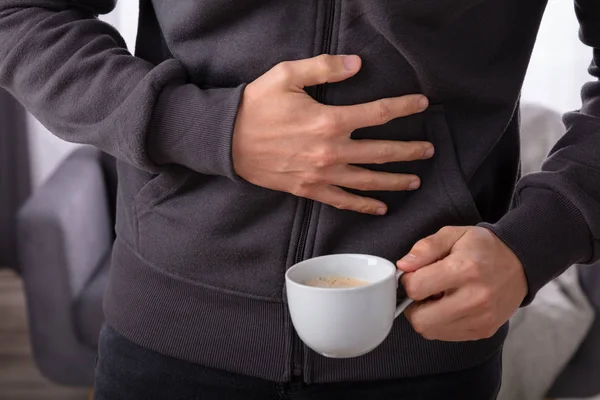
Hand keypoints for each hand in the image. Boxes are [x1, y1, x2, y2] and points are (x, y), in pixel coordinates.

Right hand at [232, 54, 432, 214]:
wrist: (226, 140)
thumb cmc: (256, 105)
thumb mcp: (286, 75)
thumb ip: (324, 67)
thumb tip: (357, 63)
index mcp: (329, 120)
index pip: (378, 114)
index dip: (404, 107)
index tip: (422, 104)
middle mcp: (331, 151)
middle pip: (381, 152)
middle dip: (409, 151)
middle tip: (429, 150)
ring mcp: (321, 174)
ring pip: (367, 180)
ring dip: (394, 180)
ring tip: (415, 180)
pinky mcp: (308, 189)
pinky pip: (342, 200)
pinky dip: (363, 205)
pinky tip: (380, 208)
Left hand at [396, 226, 527, 340]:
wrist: (520, 263)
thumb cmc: (483, 248)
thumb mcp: (453, 234)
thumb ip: (425, 248)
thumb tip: (403, 265)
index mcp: (464, 269)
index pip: (416, 288)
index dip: (408, 280)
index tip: (415, 274)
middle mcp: (475, 298)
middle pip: (421, 319)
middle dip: (413, 305)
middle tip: (422, 291)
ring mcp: (481, 318)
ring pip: (431, 331)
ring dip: (426, 316)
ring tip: (438, 297)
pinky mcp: (484, 330)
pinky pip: (446, 336)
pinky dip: (440, 324)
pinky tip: (449, 306)